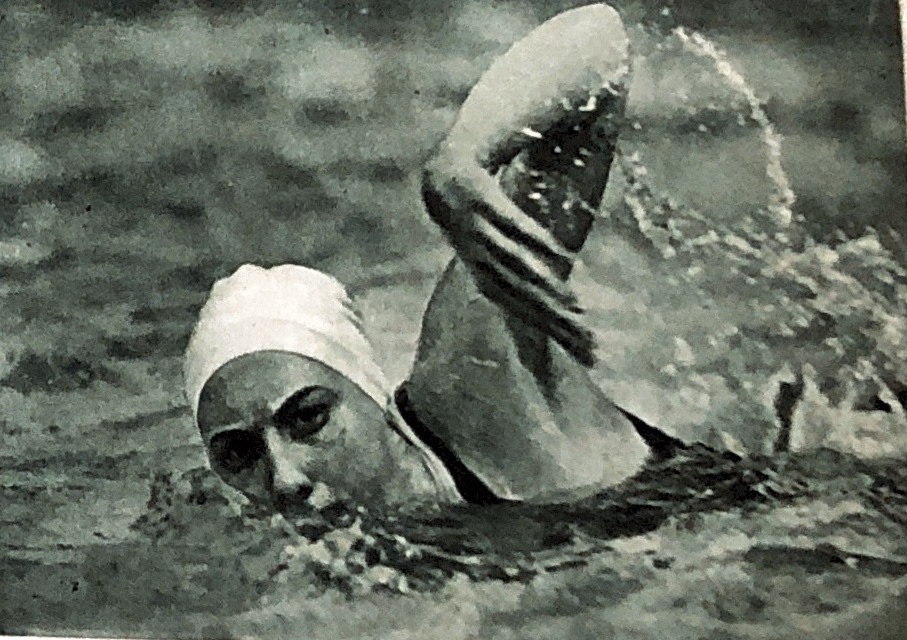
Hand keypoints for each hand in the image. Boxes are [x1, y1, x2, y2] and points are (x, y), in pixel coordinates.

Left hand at [422, 151, 595, 366]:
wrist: (440, 180)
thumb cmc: (478, 224)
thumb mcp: (500, 255)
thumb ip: (529, 278)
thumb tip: (560, 305)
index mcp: (488, 280)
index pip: (525, 315)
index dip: (554, 334)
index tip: (587, 352)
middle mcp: (483, 264)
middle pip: (523, 299)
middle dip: (555, 321)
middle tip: (587, 339)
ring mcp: (481, 234)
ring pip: (517, 267)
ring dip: (545, 287)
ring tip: (573, 306)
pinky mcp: (484, 202)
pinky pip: (512, 225)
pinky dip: (536, 240)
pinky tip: (562, 255)